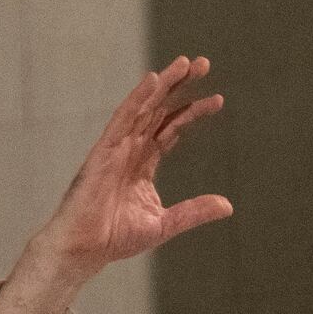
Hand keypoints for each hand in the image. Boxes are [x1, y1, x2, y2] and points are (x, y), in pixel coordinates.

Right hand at [33, 56, 231, 283]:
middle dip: (181, 86)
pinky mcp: (103, 151)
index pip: (171, 129)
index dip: (191, 112)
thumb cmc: (114, 238)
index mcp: (143, 164)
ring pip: (143, 108)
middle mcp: (130, 150)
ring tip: (186, 63)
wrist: (84, 250)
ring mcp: (116, 148)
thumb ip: (194, 211)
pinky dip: (137, 98)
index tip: (217, 99)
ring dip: (164, 84)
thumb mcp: (164, 224)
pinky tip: (153, 81)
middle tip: (204, 63)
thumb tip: (228, 206)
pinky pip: (122, 119)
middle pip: (159, 110)